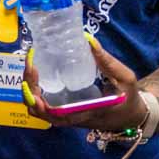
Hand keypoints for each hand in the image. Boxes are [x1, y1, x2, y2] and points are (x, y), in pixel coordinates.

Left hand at [22, 34, 144, 131]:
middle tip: (30, 63)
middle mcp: (71, 118)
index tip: (33, 72)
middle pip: (38, 110)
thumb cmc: (128, 99)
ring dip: (29, 89)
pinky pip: (44, 105)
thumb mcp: (125, 79)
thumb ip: (108, 62)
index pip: (53, 113)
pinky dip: (35, 91)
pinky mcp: (65, 111)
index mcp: (85, 112)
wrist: (131, 116)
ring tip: (31, 66)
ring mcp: (66, 116)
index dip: (36, 96)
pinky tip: (38, 71)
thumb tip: (89, 40)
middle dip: (27, 88)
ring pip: (38, 109)